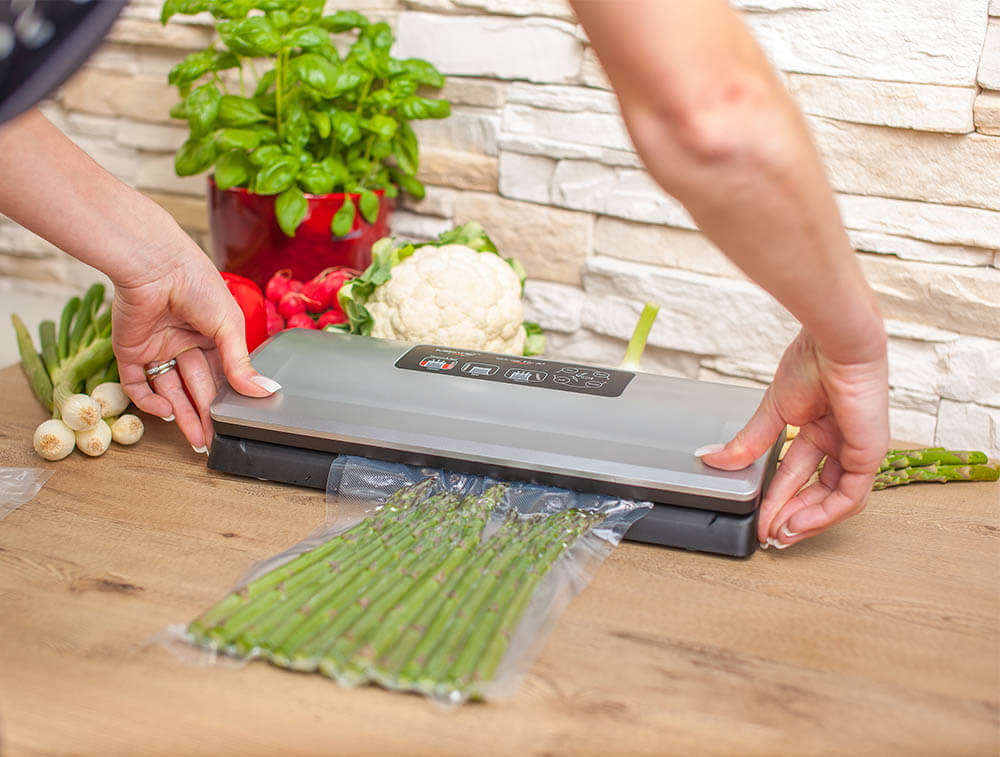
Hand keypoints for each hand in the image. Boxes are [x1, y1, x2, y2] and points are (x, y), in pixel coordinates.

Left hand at [112, 241, 278, 451]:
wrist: (155, 265)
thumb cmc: (197, 284)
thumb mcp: (229, 326)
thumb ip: (241, 364)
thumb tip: (266, 391)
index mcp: (212, 336)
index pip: (221, 375)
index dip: (227, 400)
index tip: (235, 424)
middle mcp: (185, 344)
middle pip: (196, 388)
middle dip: (205, 415)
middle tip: (212, 441)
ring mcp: (157, 348)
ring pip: (169, 391)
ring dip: (181, 415)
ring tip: (195, 439)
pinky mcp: (131, 351)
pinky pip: (138, 384)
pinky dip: (149, 401)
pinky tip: (165, 412)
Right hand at [698, 328, 888, 547]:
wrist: (834, 345)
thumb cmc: (812, 362)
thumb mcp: (772, 411)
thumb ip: (747, 443)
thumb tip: (714, 459)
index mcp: (820, 428)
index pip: (796, 474)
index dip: (776, 498)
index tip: (758, 517)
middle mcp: (841, 441)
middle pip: (817, 492)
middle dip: (792, 516)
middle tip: (769, 535)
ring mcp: (858, 449)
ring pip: (835, 499)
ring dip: (807, 521)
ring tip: (781, 535)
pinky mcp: (869, 453)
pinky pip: (850, 496)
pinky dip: (825, 514)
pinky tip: (800, 523)